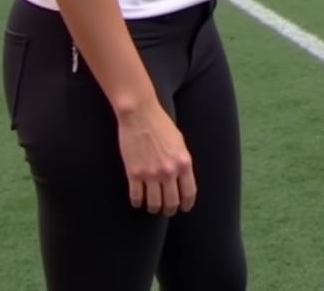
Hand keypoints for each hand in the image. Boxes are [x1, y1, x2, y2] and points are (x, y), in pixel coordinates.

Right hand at [117, 102, 196, 216]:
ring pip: (154, 204)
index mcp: (183, 162)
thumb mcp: (179, 142)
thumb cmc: (161, 124)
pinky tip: (138, 200)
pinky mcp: (134, 173)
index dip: (187, 204)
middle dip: (170, 209)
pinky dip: (138, 202)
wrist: (140, 114)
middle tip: (166, 209)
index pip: (189, 193)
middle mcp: (169, 171)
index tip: (184, 208)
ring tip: (152, 206)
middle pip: (171, 203)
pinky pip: (136, 197)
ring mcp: (150, 174)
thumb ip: (182, 161)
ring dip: (154, 208)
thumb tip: (182, 178)